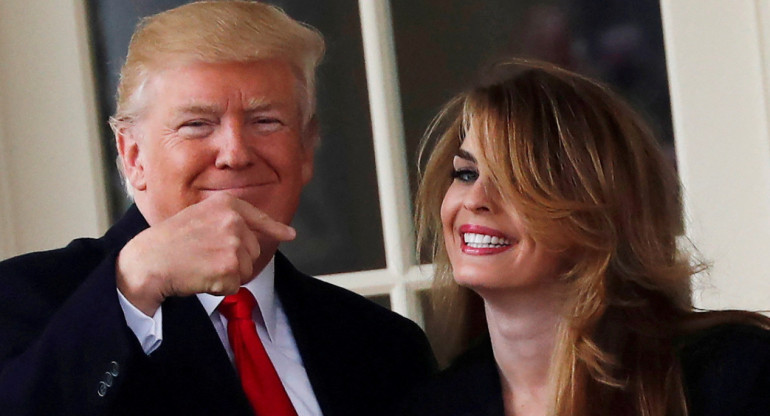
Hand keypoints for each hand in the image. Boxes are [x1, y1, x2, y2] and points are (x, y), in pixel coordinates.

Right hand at [115, 194, 294, 315]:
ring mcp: (234, 243)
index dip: (275, 229)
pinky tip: (200, 277)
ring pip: (246, 270)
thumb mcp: (200, 216)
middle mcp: (235, 220)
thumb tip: (256, 234)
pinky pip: (235, 285)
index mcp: (228, 204)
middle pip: (253, 250)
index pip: (259, 218)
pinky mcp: (231, 267)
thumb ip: (228, 221)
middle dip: (234, 260)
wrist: (148, 260)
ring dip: (227, 275)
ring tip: (200, 265)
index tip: (290, 235)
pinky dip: (219, 288)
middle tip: (203, 257)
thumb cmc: (169, 241)